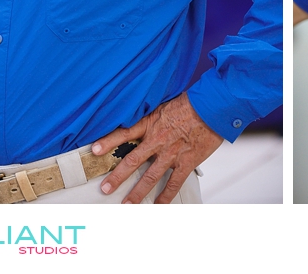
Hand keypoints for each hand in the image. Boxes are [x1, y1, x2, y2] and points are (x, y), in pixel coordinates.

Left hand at [92, 92, 223, 203]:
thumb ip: (154, 117)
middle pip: (132, 161)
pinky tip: (158, 204)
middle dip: (117, 176)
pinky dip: (165, 196)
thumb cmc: (192, 103)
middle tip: (105, 188)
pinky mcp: (186, 162)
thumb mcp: (166, 104)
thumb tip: (145, 122)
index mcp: (152, 123)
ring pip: (149, 176)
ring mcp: (171, 153)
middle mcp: (158, 140)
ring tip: (127, 204)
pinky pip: (173, 183)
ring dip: (136, 192)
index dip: (108, 142)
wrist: (213, 106)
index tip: (94, 150)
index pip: (124, 133)